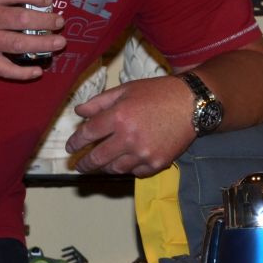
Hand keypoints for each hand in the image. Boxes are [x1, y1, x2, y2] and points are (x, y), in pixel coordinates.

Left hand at [66, 75, 195, 176]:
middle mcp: (128, 137)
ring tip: (102, 164)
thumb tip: (79, 112)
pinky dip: (128, 168)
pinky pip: (135, 172)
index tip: (70, 147)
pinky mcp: (156, 163)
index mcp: (119, 116)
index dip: (75, 142)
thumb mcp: (127, 90)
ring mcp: (143, 153)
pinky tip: (127, 161)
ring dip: (105, 167)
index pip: (88, 134)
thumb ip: (100, 102)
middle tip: (79, 165)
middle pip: (97, 158)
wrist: (192, 104)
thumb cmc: (158, 93)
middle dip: (84, 163)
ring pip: (115, 169)